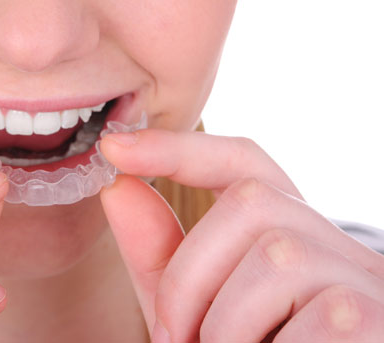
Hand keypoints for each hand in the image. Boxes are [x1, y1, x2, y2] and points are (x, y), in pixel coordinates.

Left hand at [100, 129, 383, 341]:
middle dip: (190, 276)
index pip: (244, 164)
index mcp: (288, 238)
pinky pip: (320, 316)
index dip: (181, 149)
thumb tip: (117, 186)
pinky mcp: (381, 320)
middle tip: (175, 337)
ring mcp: (366, 280)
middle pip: (251, 202)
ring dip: (225, 324)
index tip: (115, 148)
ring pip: (277, 255)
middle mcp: (336, 247)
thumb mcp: (191, 311)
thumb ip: (159, 257)